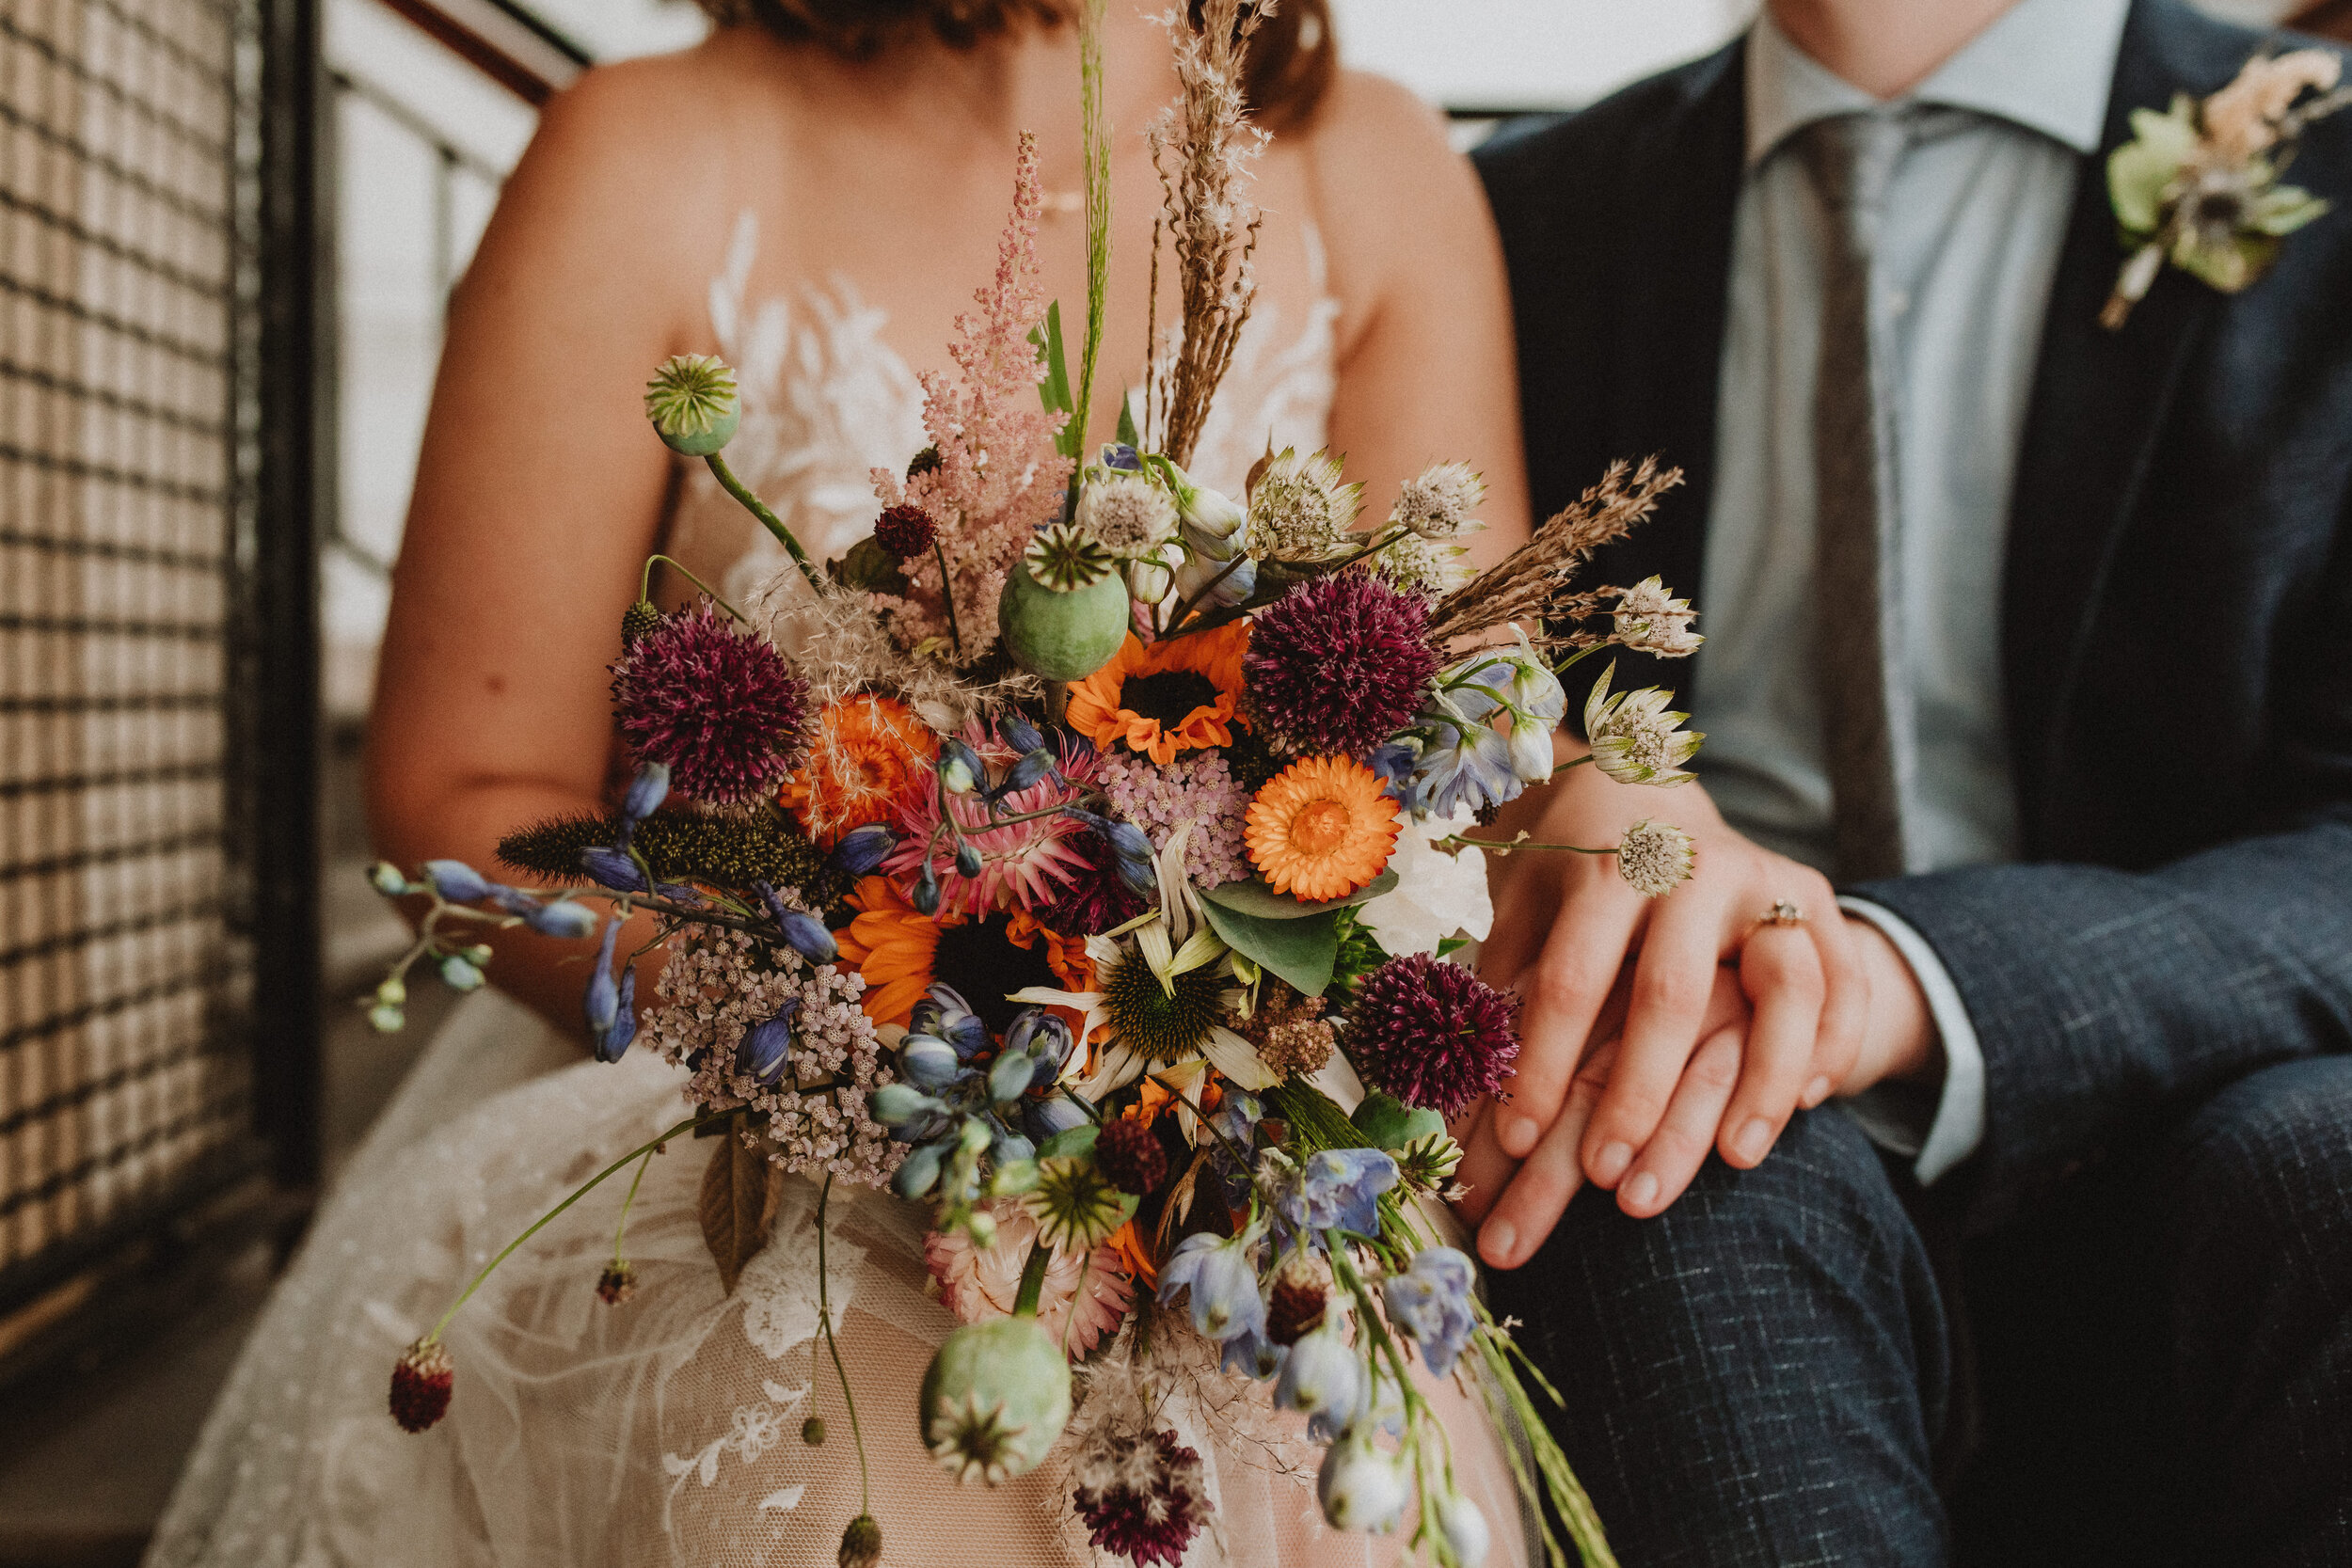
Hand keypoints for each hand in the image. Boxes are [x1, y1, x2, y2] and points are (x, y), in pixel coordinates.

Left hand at [1464, 750, 1867, 1266]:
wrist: (1647, 793)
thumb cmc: (1567, 877)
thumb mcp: (1520, 914)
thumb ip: (1495, 993)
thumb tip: (1439, 1105)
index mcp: (1601, 867)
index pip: (1567, 979)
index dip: (1538, 1064)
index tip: (1514, 1142)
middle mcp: (1689, 869)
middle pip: (1671, 992)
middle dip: (1637, 1092)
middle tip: (1606, 1181)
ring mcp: (1764, 883)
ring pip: (1782, 985)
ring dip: (1762, 1078)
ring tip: (1734, 1162)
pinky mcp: (1816, 902)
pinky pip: (1841, 979)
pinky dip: (1834, 1041)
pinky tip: (1806, 1104)